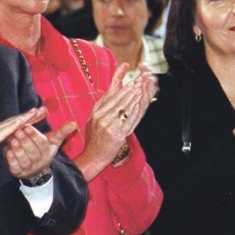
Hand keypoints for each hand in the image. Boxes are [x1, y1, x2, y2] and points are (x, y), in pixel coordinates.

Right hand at [0, 107, 46, 170]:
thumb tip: (6, 141)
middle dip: (31, 115)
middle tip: (44, 109)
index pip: (16, 124)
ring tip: (37, 111)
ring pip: (13, 122)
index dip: (28, 119)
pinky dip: (14, 125)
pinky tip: (22, 121)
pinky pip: (4, 131)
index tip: (40, 115)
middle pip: (17, 120)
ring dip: (25, 117)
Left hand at [5, 120, 77, 180]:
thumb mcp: (53, 141)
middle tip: (17, 131)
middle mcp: (39, 161)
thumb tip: (74, 123)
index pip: (42, 143)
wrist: (37, 170)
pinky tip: (7, 151)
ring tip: (11, 139)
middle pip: (32, 151)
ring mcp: (29, 168)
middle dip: (25, 141)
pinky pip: (15, 167)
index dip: (34, 135)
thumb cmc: (44, 150)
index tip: (27, 127)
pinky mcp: (19, 173)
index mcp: (48, 152)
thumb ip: (62, 132)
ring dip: (17, 149)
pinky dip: (11, 159)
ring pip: (23, 159)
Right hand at [77, 64, 156, 178]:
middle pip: (119, 100)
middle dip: (131, 90)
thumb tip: (110, 90)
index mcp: (96, 112)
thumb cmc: (95, 137)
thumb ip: (102, 105)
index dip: (122, 86)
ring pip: (125, 109)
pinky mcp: (117, 135)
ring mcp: (109, 126)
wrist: (93, 156)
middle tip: (139, 81)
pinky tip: (140, 106)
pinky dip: (135, 112)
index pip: (111, 95)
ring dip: (135, 98)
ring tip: (142, 90)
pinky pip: (129, 121)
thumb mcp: (93, 119)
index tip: (130, 78)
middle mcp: (102, 118)